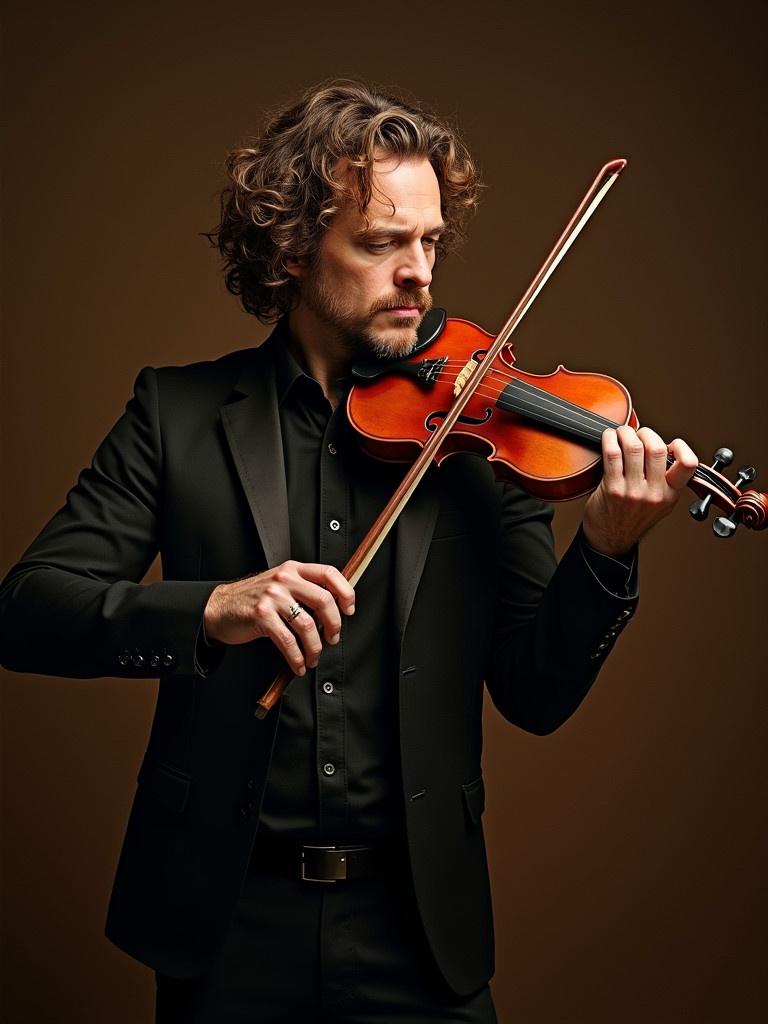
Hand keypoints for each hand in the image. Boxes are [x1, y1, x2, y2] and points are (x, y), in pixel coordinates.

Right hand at [203, 561, 355, 676]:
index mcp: (293, 569)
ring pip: (307, 624)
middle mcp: (285, 579)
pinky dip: (297, 657)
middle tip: (332, 639)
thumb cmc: (253, 599)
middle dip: (334, 625)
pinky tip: (298, 664)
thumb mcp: (279, 584)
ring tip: (312, 657)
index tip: (349, 610)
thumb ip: (303, 590)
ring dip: (315, 647)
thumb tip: (333, 613)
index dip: (345, 592)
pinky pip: (288, 641)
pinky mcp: (262, 616)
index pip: (329, 573)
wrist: (218, 607)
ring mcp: (272, 596)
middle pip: (324, 600)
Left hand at [582, 425, 697, 556]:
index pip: (688, 464)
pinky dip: (610, 439)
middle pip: (656, 448)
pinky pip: (612, 454)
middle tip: (638, 433)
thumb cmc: (632, 516)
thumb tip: (663, 445)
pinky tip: (609, 438)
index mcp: (671, 494)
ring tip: (621, 433)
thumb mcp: (659, 502)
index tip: (670, 443)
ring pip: (633, 447)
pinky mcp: (612, 489)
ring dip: (625, 433)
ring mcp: (633, 492)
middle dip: (646, 433)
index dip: (681, 446)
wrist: (609, 540)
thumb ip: (665, 477)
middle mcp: (654, 493)